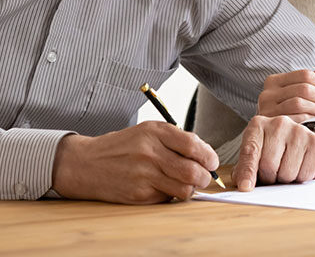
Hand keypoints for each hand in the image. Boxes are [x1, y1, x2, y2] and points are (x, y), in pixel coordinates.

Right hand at [52, 121, 218, 203]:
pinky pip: (167, 198)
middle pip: (192, 171)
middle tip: (205, 177)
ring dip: (191, 189)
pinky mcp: (138, 195)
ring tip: (188, 184)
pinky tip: (165, 187)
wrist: (87, 163)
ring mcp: (144, 175)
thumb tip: (204, 153)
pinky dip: (172, 195)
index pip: (193, 145)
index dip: (209, 156)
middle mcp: (150, 153)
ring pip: (183, 189)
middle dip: (205, 177)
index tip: (212, 161)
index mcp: (155, 132)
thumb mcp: (148, 131)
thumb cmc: (123, 145)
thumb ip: (175, 139)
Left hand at [232, 115, 314, 190]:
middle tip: (273, 173)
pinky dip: (303, 177)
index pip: (250, 152)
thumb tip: (244, 186)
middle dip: (270, 178)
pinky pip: (306, 174)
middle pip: (269, 166)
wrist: (300, 141)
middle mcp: (279, 123)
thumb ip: (245, 169)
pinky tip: (301, 166)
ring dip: (287, 180)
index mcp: (258, 125)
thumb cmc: (273, 151)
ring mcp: (299, 130)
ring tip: (287, 168)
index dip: (247, 172)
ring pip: (288, 173)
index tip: (245, 187)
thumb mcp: (254, 156)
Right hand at [257, 69, 314, 121]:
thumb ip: (309, 82)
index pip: (304, 74)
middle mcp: (267, 94)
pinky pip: (297, 118)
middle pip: (304, 88)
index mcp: (273, 81)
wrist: (272, 139)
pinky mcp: (273, 126)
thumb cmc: (288, 114)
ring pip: (300, 102)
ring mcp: (267, 110)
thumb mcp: (295, 95)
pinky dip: (310, 118)